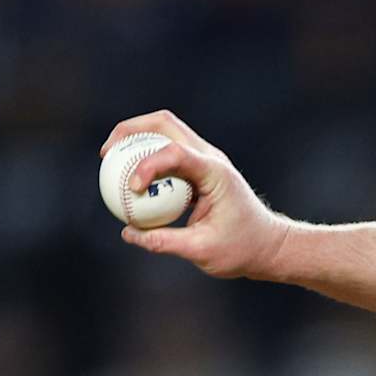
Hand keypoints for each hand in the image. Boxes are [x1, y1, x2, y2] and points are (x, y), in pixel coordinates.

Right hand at [100, 111, 292, 280]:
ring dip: (135, 139)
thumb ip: (164, 241)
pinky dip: (145, 158)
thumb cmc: (242, 248)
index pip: (175, 152)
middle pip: (164, 124)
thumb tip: (128, 233)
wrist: (268, 246)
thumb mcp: (202, 251)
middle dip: (130, 131)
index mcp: (216, 173)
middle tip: (107, 154)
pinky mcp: (199, 170)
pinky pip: (167, 154)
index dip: (147, 164)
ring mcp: (205, 160)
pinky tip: (127, 180)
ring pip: (165, 132)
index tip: (133, 189)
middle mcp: (210, 158)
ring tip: (110, 161)